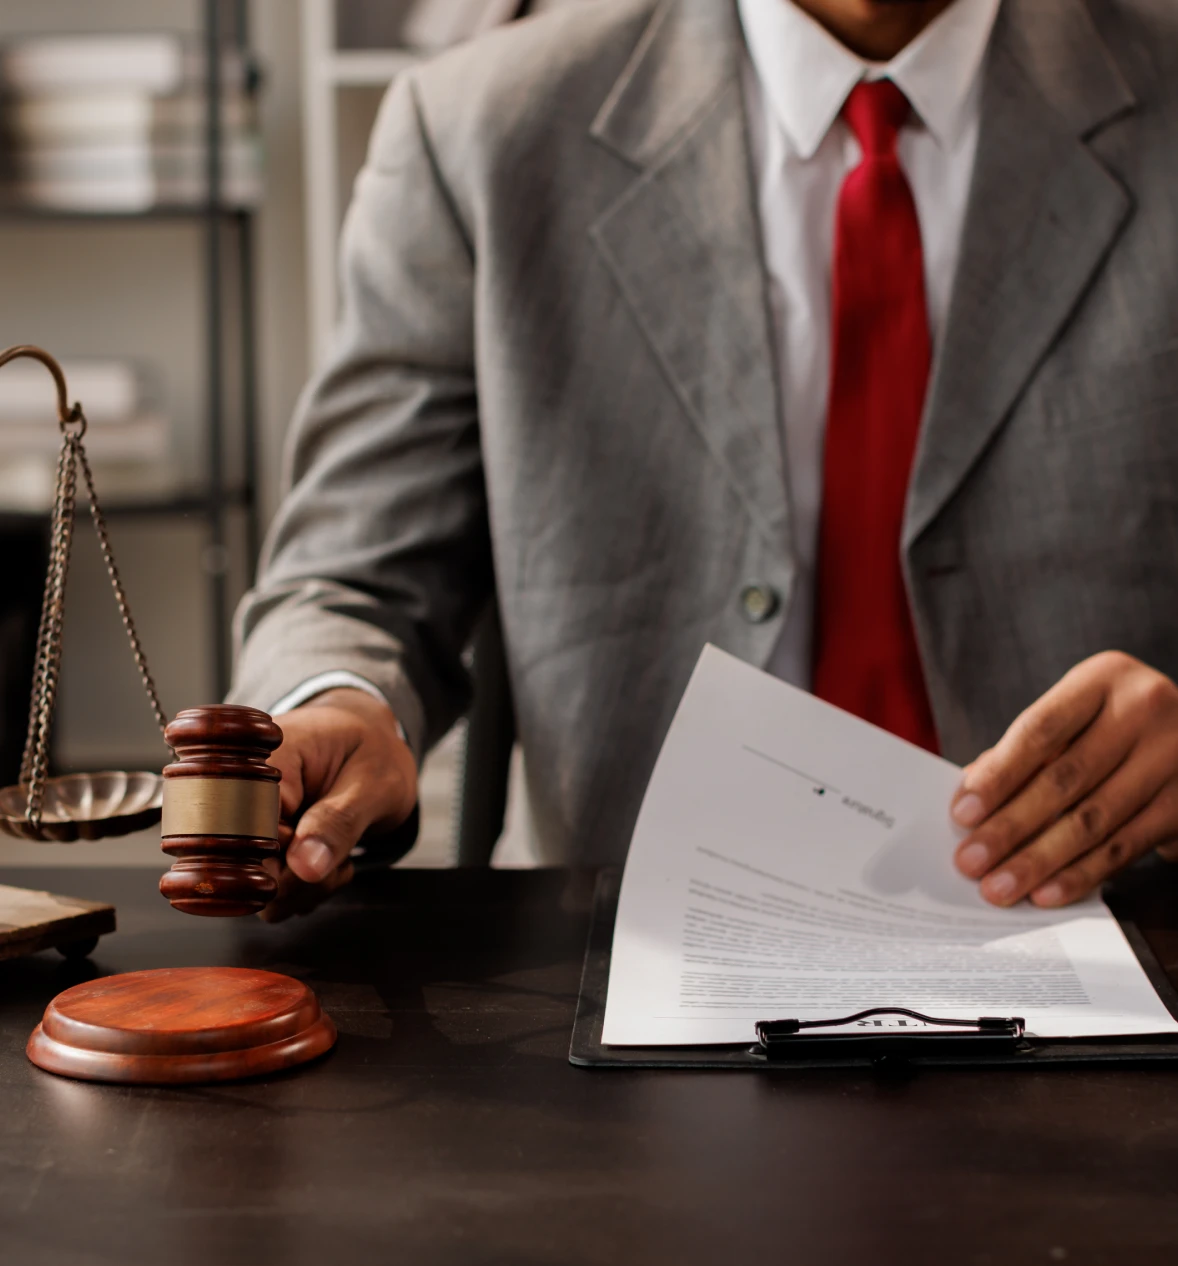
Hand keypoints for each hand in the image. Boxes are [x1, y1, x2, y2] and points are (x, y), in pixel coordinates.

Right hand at [260, 687, 416, 921]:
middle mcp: (240, 795)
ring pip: (260, 889)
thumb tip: (305, 867)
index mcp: (262, 763)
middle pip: (245, 869)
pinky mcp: (257, 850)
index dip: (288, 852)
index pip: (246, 830)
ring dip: (308, 885)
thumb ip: (340, 821)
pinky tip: (327, 856)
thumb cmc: (373, 754)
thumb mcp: (374, 782)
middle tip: (340, 851)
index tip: (321, 843)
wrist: (371, 748)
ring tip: (337, 849)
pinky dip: (306, 887)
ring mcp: (246, 826)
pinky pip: (271, 891)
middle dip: (301, 878)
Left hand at [950, 652, 1177, 907]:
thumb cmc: (1111, 726)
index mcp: (1104, 678)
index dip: (999, 774)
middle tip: (970, 862)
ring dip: (1039, 860)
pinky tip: (1047, 892)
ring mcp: (1173, 756)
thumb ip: (1022, 752)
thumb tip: (970, 797)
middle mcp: (1144, 710)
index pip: (1040, 729)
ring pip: (1093, 819)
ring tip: (1000, 887)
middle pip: (1064, 779)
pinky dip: (1081, 874)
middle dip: (1010, 827)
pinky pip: (1125, 846)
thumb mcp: (1074, 719)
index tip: (962, 813)